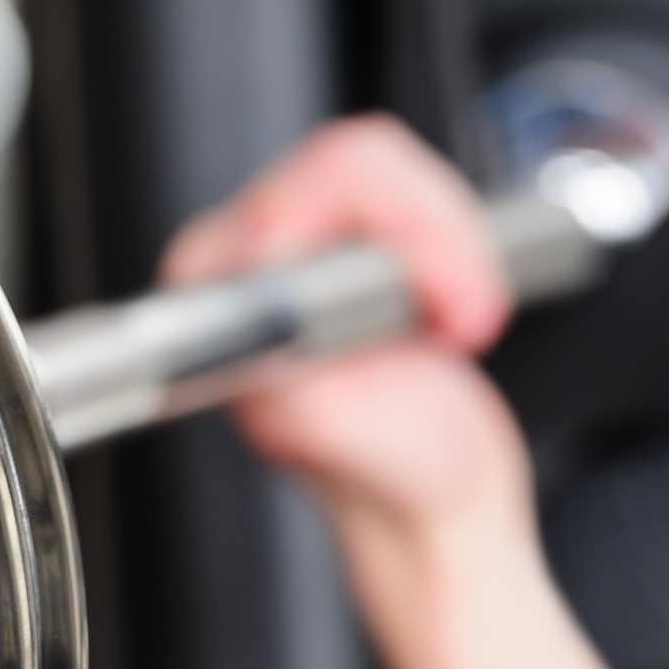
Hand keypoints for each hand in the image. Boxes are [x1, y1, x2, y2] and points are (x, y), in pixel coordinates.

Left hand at [160, 116, 536, 570]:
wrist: (436, 504)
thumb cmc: (392, 480)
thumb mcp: (340, 432)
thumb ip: (295, 369)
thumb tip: (272, 299)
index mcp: (211, 302)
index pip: (300, 193)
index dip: (396, 239)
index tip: (431, 311)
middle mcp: (233, 265)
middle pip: (351, 165)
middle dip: (432, 242)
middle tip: (457, 321)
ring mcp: (286, 244)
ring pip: (390, 165)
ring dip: (451, 245)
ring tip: (454, 322)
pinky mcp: (338, 233)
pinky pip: (411, 182)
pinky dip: (455, 241)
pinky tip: (445, 305)